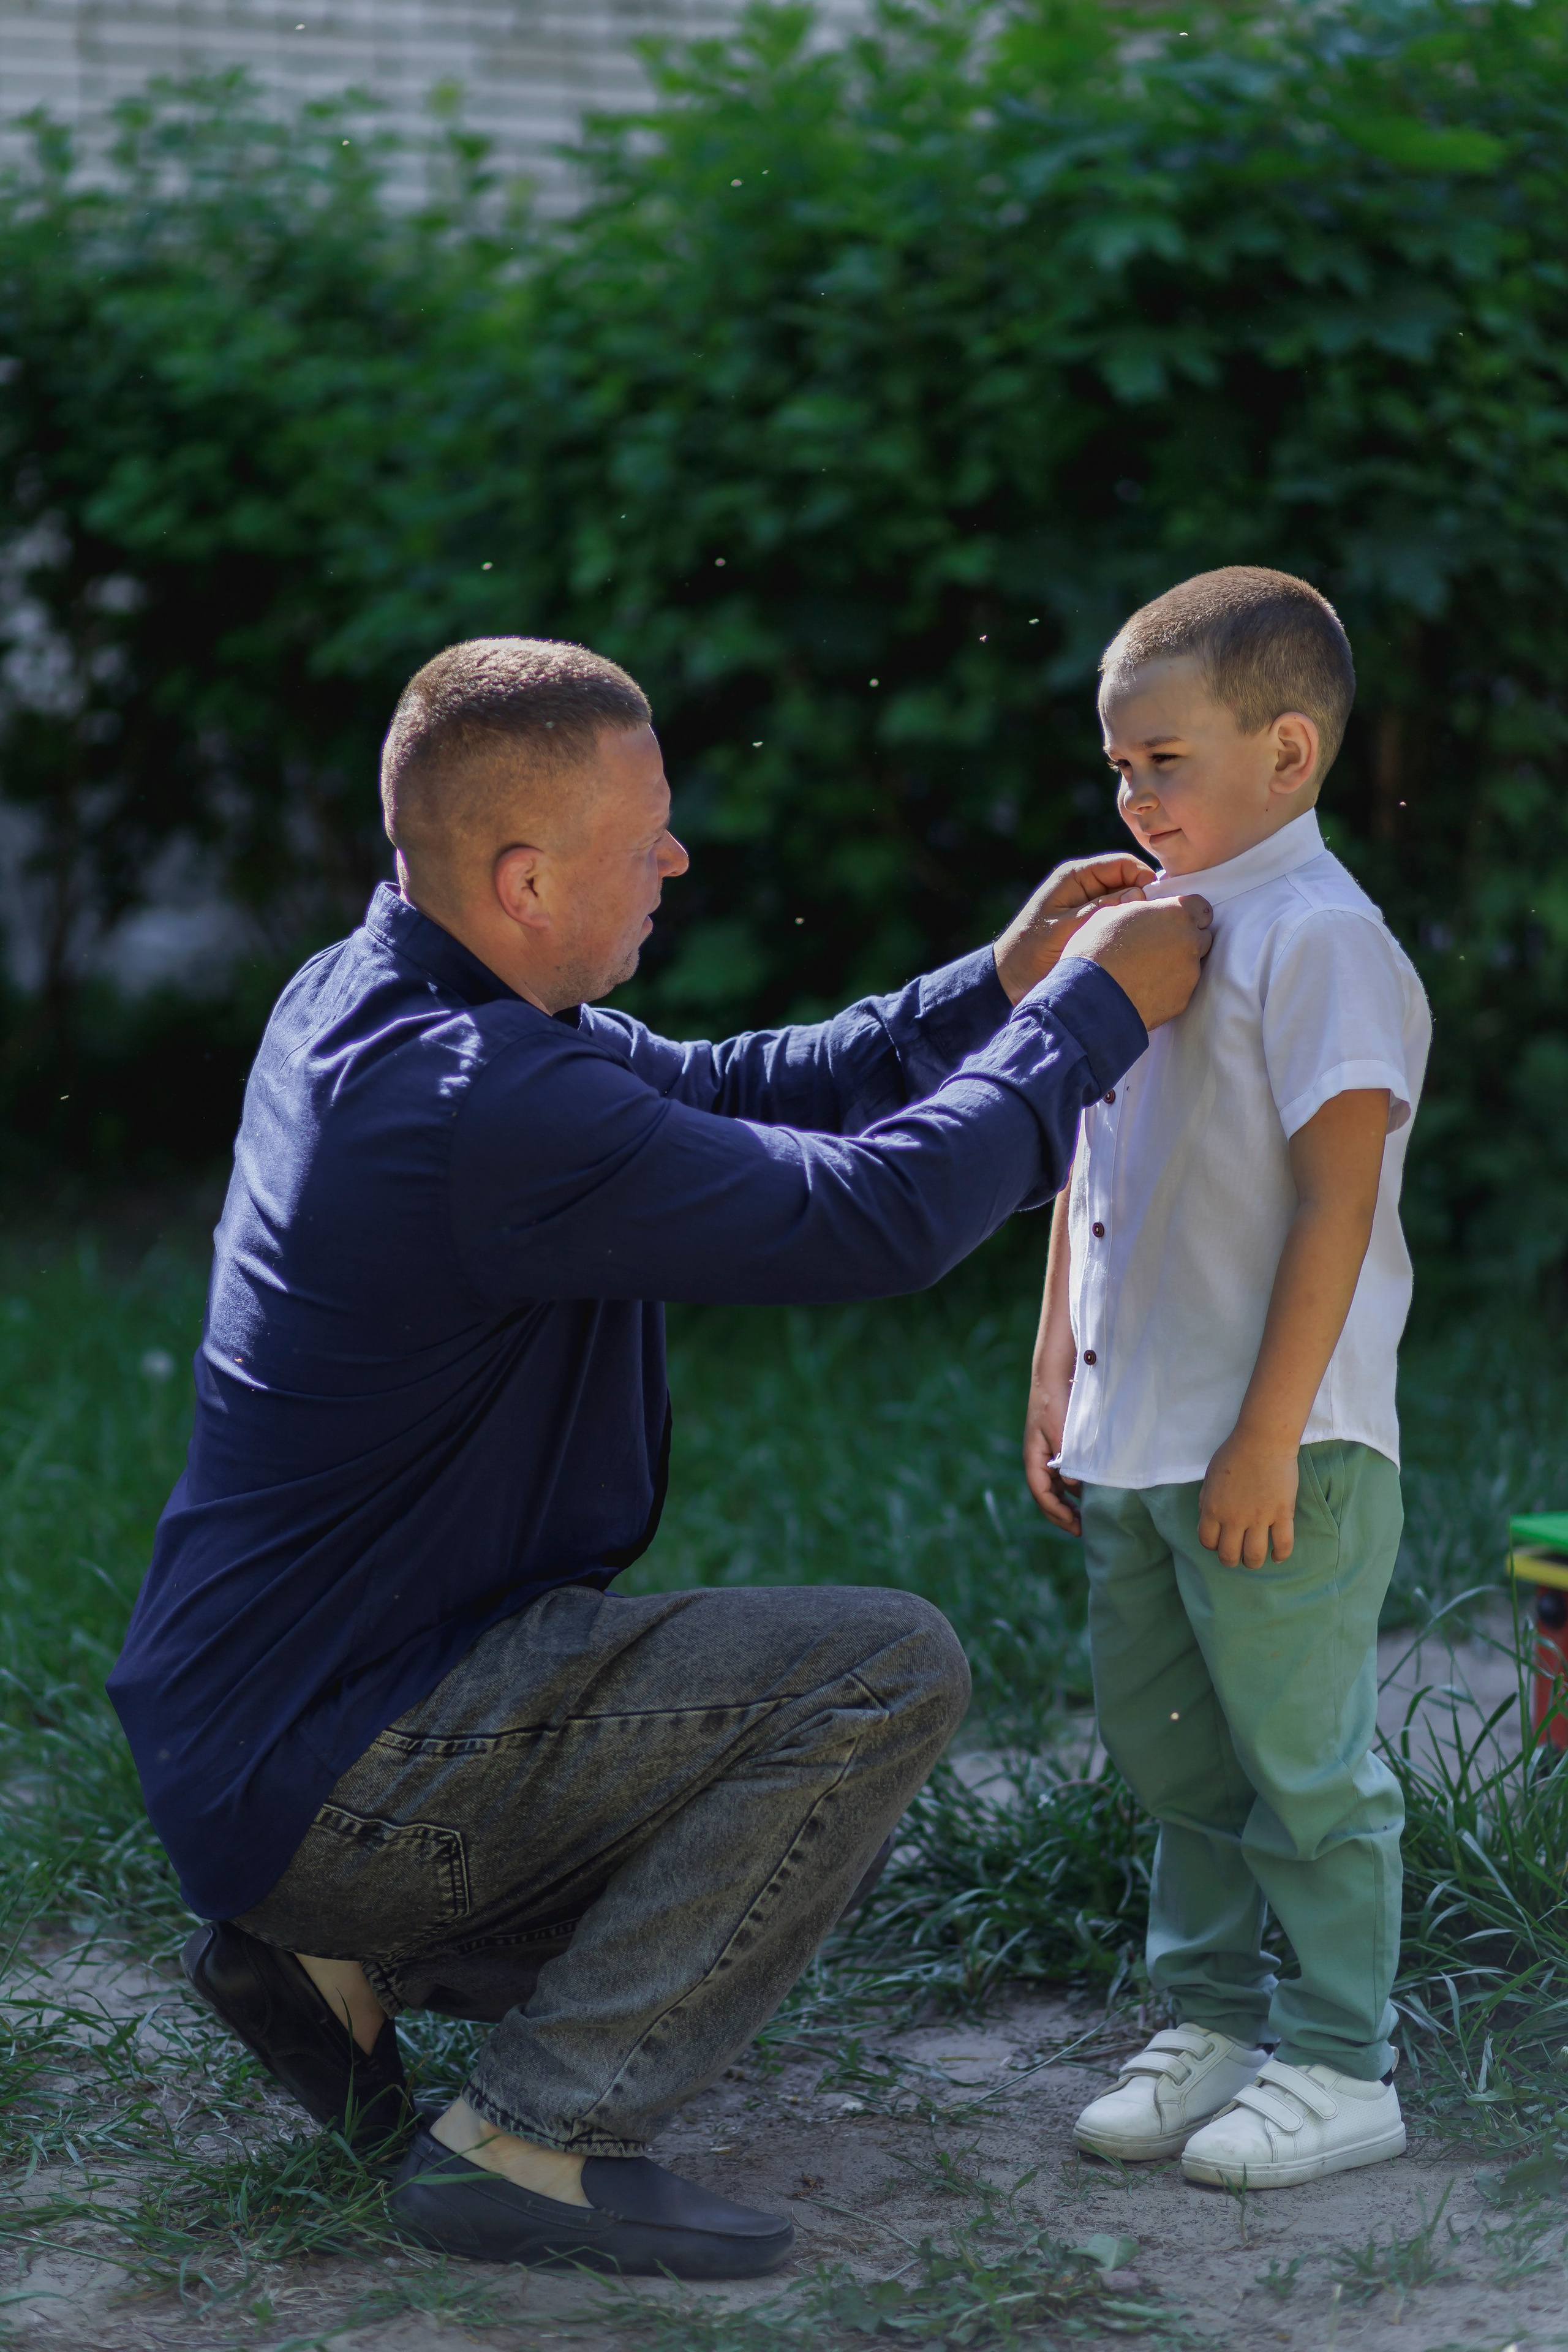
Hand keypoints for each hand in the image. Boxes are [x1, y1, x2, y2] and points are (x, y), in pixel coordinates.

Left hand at [993, 854, 1156, 1004]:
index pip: (1122, 864)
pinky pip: (1118, 919)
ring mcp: (1090, 906)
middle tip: (1155, 921)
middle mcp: (1085, 886)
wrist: (1008, 979)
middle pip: (1129, 882)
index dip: (1144, 878)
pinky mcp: (1092, 925)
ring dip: (1136, 915)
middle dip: (1144, 898)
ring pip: (1127, 902)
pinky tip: (1135, 942)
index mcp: (1074, 877)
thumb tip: (1138, 895)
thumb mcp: (1064, 929)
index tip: (1156, 900)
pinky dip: (1128, 928)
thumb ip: (1099, 910)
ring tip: (1146, 933)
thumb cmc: (1028, 952)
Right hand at [1024, 1378, 1081, 1534]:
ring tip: (1084, 1520)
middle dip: (1060, 1516)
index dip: (1056, 1512)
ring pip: (1053, 1489)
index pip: (1041, 1493)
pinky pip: (1061, 1477)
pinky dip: (1071, 1491)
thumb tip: (1072, 1485)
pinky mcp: (1056, 1450)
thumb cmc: (1055, 1402)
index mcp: (1034, 1458)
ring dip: (1066, 1505)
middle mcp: (1038, 1461)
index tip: (1074, 1524)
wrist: (1053, 1377)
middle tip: (1080, 1531)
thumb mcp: (1061, 1430)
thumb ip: (1066, 1456)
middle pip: (1045, 1496)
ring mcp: (1046, 1456)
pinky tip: (1086, 1496)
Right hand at [1066, 895, 1211, 1029]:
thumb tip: (1142, 905)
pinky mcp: (1183, 1000)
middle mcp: (1191, 942)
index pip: (1200, 907)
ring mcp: (1190, 973)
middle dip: (1185, 939)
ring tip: (1146, 971)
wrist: (1092, 997)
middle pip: (1201, 937)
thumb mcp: (1111, 913)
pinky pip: (1180, 989)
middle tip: (1157, 945)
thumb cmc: (1096, 949)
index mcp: (1177, 913)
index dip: (1186, 913)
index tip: (1172, 920)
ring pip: (1192, 965)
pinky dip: (1168, 987)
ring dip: (1177, 964)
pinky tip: (1145, 988)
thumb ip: (1138, 907)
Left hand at [1197, 1428, 1298, 1567]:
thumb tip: (1205, 1519)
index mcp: (1213, 1508)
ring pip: (1255, 1556)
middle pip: (1229, 1555)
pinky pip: (1283, 1544)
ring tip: (1255, 1558)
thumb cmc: (1234, 1454)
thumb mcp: (1210, 1476)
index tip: (1219, 1541)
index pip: (1207, 1541)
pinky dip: (1280, 1555)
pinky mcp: (1283, 1514)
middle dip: (1231, 1560)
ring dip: (1253, 1562)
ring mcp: (1260, 1518)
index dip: (1212, 1545)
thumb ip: (1206, 1500)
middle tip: (1237, 1555)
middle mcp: (1234, 1518)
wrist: (1263, 1440)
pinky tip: (1276, 1556)